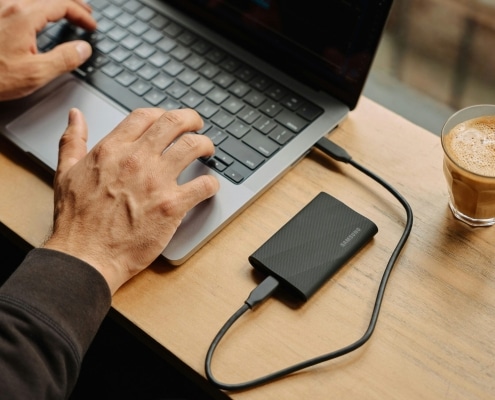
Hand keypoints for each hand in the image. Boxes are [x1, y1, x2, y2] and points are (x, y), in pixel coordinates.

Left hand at [0, 0, 96, 100]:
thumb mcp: (35, 74)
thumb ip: (64, 59)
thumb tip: (83, 48)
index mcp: (24, 16)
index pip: (62, 5)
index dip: (81, 15)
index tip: (92, 26)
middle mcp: (9, 4)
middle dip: (71, 3)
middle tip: (85, 13)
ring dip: (52, 2)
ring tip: (64, 9)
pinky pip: (17, 1)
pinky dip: (34, 4)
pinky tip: (35, 11)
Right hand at [44, 108, 219, 293]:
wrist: (85, 256)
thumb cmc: (75, 220)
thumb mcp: (65, 173)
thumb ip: (72, 141)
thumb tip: (75, 116)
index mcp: (112, 150)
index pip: (145, 116)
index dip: (162, 114)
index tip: (169, 121)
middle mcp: (136, 160)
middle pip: (174, 122)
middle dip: (192, 120)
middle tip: (197, 126)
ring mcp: (156, 182)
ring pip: (193, 146)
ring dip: (205, 145)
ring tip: (207, 150)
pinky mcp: (172, 206)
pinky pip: (203, 185)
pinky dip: (212, 183)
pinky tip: (209, 186)